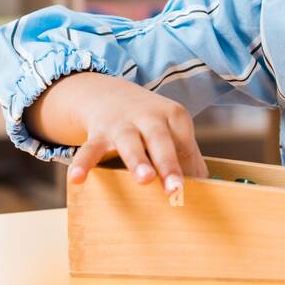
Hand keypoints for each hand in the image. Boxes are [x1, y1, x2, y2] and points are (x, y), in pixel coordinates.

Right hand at [49, 72, 209, 189]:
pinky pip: (89, 149)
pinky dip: (83, 163)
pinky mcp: (98, 133)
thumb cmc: (149, 123)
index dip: (188, 166)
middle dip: (169, 164)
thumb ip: (186, 157)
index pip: (184, 143)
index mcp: (174, 117)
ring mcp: (122, 125)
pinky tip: (77, 179)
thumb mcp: (170, 131)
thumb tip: (207, 187)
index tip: (196, 189)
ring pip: (130, 142)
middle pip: (161, 140)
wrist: (108, 95)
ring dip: (137, 160)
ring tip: (143, 180)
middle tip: (176, 188)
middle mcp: (149, 117)